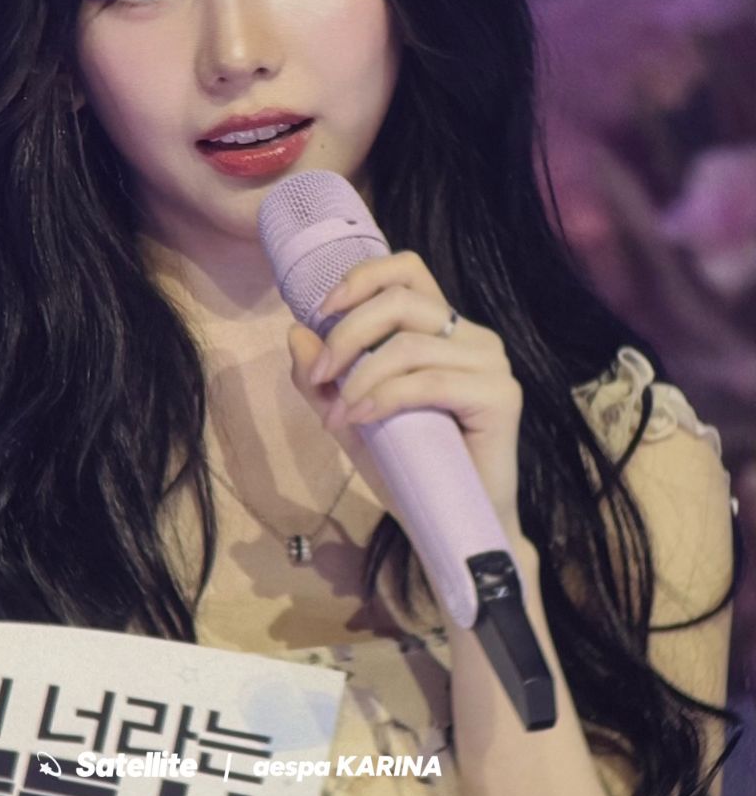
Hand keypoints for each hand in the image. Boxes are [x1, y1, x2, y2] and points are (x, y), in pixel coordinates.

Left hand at [286, 250, 523, 533]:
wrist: (451, 524)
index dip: (361, 278)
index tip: (320, 312)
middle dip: (347, 333)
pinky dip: (383, 398)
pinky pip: (428, 382)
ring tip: (337, 413)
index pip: (407, 270)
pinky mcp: (501, 396)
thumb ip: (323, 379)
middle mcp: (473, 337)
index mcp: (444, 329)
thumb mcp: (351, 416)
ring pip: (408, 344)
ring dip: (359, 376)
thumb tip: (296, 332)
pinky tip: (360, 418)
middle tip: (319, 374)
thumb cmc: (409, 469)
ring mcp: (491, 364)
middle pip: (401, 300)